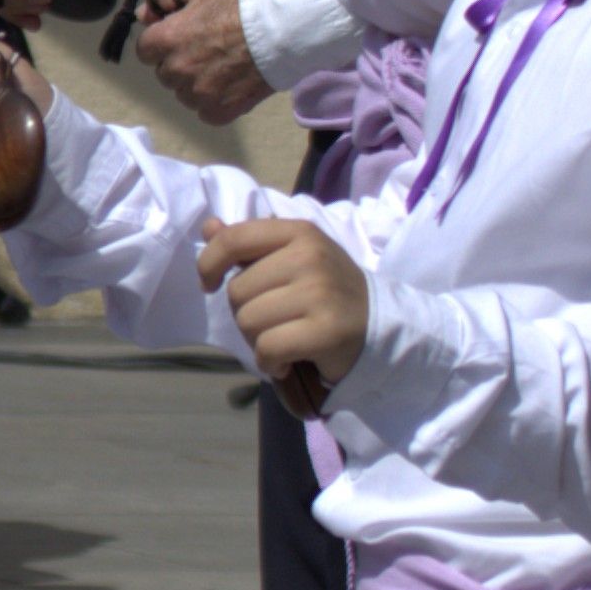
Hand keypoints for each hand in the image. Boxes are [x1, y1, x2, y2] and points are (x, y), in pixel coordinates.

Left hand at [134, 0, 271, 124]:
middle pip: (165, 73)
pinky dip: (215, 101)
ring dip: (196, 83)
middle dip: (179, 61)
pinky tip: (231, 84)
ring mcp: (199, 94)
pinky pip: (205, 112)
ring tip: (223, 65)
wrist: (287, 25)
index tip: (184, 34)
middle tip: (208, 47)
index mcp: (167, 40)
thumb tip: (143, 14)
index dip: (164, 41)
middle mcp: (177, 71)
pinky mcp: (221, 111)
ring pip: (184, 94)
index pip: (145, 50)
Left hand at [197, 214, 366, 418]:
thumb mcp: (293, 257)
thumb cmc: (328, 292)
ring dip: (258, 340)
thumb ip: (250, 244)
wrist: (381, 327)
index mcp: (299, 233)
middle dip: (246, 313)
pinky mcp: (326, 330)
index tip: (211, 283)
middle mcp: (310, 256)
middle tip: (277, 320)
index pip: (233, 239)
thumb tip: (209, 227)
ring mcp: (320, 293)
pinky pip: (268, 348)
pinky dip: (270, 362)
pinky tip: (287, 359)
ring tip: (285, 338)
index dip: (209, 263)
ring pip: (248, 321)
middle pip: (237, 291)